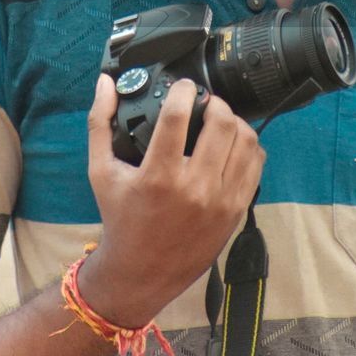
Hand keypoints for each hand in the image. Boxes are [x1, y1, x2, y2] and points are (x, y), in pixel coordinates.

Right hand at [81, 74, 265, 326]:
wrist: (141, 272)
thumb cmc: (120, 219)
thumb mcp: (100, 171)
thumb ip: (100, 123)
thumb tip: (105, 84)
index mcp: (158, 176)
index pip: (178, 116)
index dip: (183, 90)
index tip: (182, 87)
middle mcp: (194, 188)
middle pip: (222, 123)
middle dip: (214, 102)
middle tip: (204, 102)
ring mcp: (220, 200)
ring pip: (245, 140)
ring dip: (234, 122)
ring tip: (219, 121)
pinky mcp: (236, 210)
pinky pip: (255, 164)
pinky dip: (247, 147)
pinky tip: (231, 144)